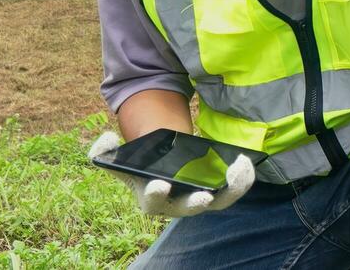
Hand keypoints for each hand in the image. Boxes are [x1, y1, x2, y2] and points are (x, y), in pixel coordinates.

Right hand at [88, 131, 255, 217]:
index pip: (153, 202)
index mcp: (151, 198)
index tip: (159, 184)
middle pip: (189, 208)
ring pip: (219, 201)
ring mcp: (199, 199)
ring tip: (238, 167)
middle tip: (204, 197)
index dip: (156, 194)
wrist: (161, 167)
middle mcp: (177, 204)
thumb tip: (105, 141)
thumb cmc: (140, 165)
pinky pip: (232, 190)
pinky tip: (244, 161)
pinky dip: (241, 179)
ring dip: (231, 189)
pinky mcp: (217, 192)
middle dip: (195, 203)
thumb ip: (105, 151)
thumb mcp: (120, 158)